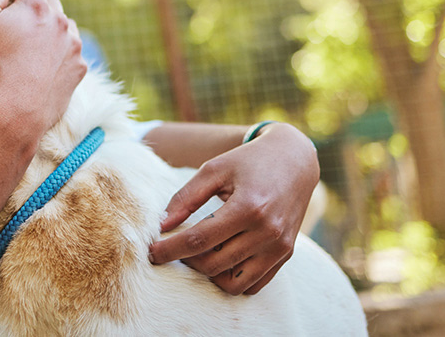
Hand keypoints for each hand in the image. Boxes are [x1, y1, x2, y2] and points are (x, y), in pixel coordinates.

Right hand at [0, 0, 85, 141]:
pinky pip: (71, 48)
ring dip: (50, 26)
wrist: (13, 114)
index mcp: (36, 5)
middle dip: (35, 2)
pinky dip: (59, 49)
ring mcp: (74, 45)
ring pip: (63, 23)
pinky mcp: (79, 68)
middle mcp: (60, 21)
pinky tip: (42, 64)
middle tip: (17, 17)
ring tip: (30, 45)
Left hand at [148, 122, 319, 294]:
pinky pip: (254, 285)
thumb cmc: (247, 161)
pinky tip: (219, 260)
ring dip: (208, 274)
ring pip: (233, 283)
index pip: (199, 240)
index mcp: (247, 207)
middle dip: (185, 260)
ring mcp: (279, 247)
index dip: (170, 249)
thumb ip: (185, 197)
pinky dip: (232, 280)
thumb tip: (161, 225)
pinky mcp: (285, 255)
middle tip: (171, 249)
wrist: (294, 160)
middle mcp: (267, 232)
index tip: (150, 253)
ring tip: (197, 254)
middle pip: (213, 264)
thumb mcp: (213, 170)